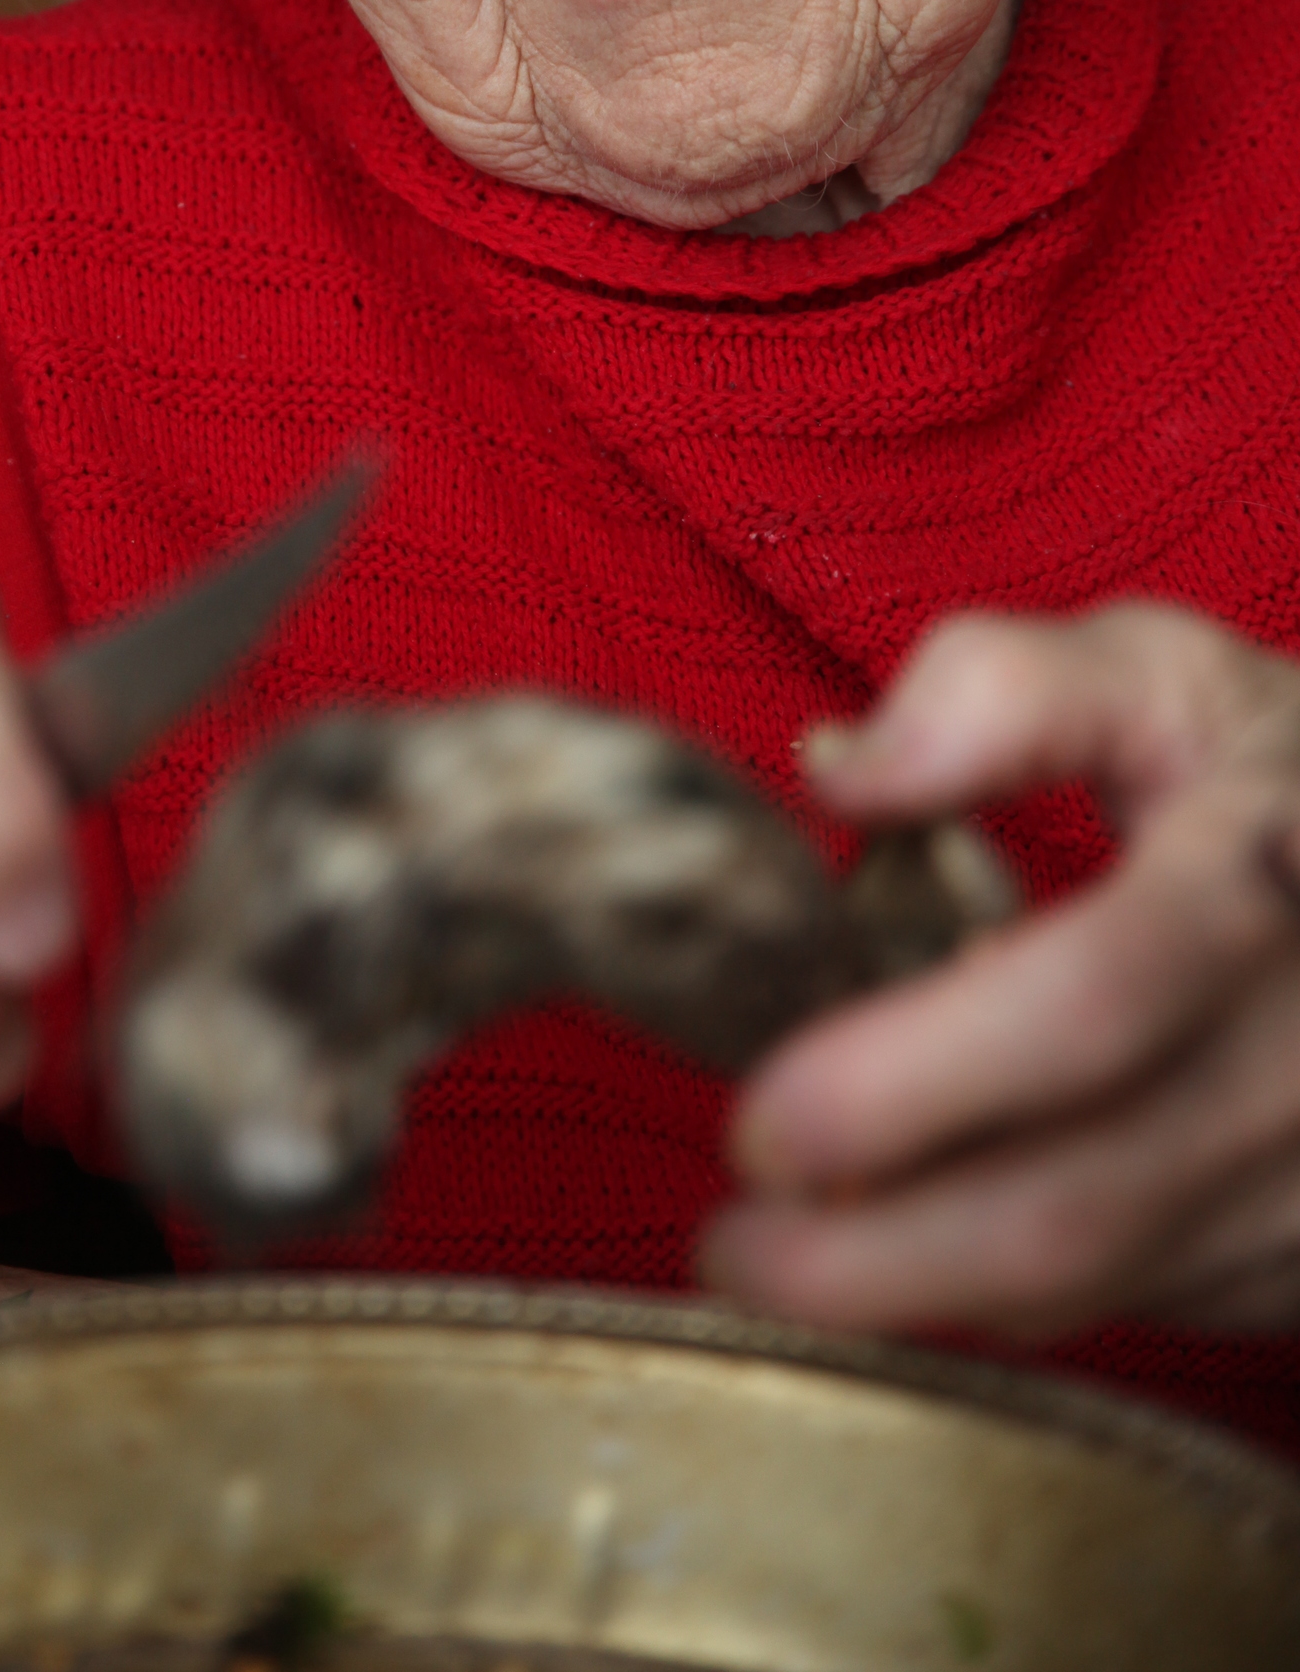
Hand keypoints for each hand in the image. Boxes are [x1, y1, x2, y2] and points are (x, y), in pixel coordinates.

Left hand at [702, 601, 1299, 1339]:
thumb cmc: (1278, 777)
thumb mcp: (1163, 674)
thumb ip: (998, 689)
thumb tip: (843, 771)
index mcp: (1259, 883)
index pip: (1085, 1005)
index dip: (911, 1081)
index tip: (761, 1122)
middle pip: (1075, 1203)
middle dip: (872, 1259)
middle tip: (729, 1243)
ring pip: (1101, 1281)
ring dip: (924, 1292)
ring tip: (782, 1254)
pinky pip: (1146, 1300)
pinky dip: (1018, 1288)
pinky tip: (928, 1238)